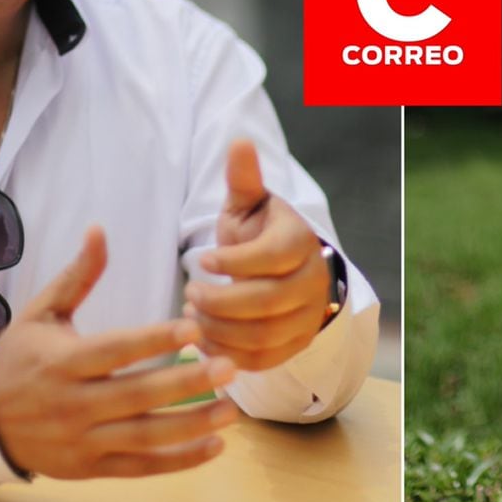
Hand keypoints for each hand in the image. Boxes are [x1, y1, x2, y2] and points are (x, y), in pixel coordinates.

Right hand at [0, 226, 238, 478]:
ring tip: (232, 409)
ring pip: (143, 436)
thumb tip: (99, 229)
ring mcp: (81, 440)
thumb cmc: (19, 357)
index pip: (115, 350)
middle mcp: (72, 404)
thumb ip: (77, 276)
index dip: (154, 340)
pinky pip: (139, 467)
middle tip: (230, 367)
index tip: (194, 328)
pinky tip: (215, 446)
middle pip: (136, 395)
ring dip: (191, 425)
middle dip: (186, 383)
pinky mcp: (89, 467)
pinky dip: (178, 461)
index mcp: (63, 361)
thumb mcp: (41, 312)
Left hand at [185, 139, 331, 370]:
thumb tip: (238, 140)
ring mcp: (308, 318)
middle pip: (264, 302)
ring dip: (218, 330)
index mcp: (300, 242)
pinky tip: (205, 339)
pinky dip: (228, 354)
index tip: (200, 260)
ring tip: (193, 316)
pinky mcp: (297, 346)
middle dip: (218, 301)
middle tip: (189, 294)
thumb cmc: (257, 233)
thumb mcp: (247, 205)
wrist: (284, 271)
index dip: (232, 262)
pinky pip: (262, 361)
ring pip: (261, 335)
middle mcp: (312, 282)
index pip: (270, 257)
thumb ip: (242, 179)